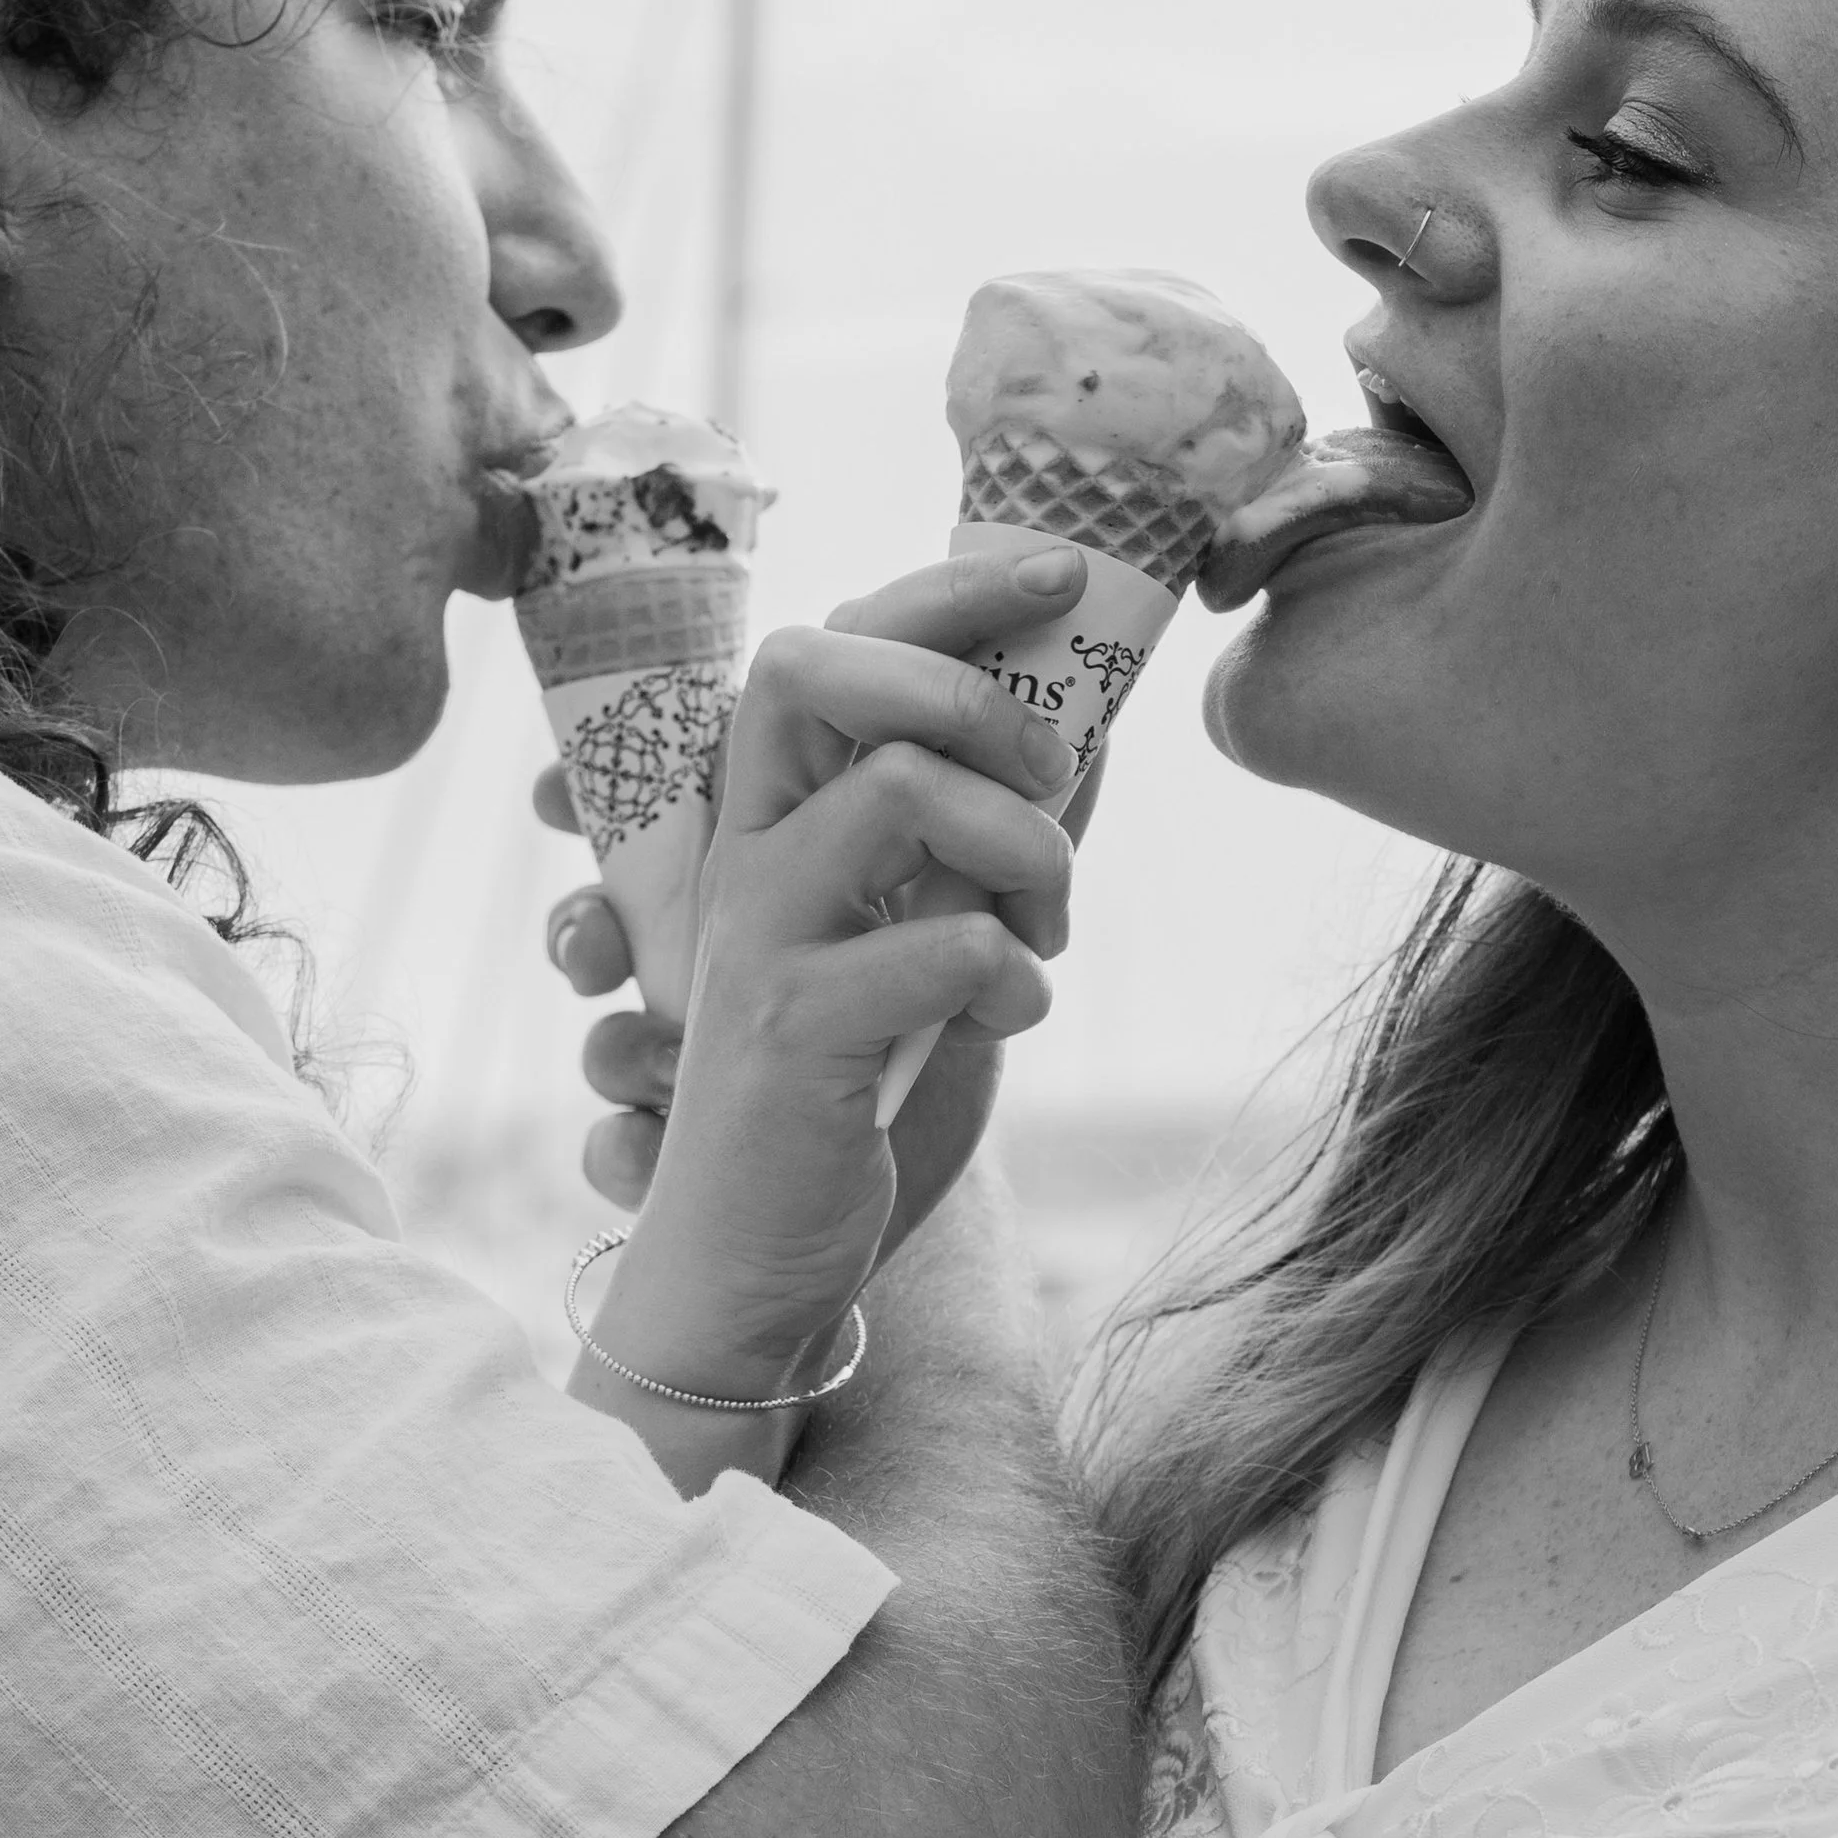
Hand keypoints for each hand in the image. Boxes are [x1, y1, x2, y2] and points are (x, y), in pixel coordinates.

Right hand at [537, 608, 1108, 1251]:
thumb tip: (1092, 727)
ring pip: (898, 792)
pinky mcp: (791, 1033)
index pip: (830, 645)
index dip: (944, 593)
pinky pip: (940, 945)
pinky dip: (1011, 975)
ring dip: (1023, 851)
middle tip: (1050, 784)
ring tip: (1043, 934)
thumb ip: (986, 839)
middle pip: (821, 670)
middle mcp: (746, 855)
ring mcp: (758, 938)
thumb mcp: (929, 941)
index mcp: (773, 817)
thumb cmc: (847, 1091)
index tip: (1061, 575)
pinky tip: (1010, 1015)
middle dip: (969, 695)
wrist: (756, 1262)